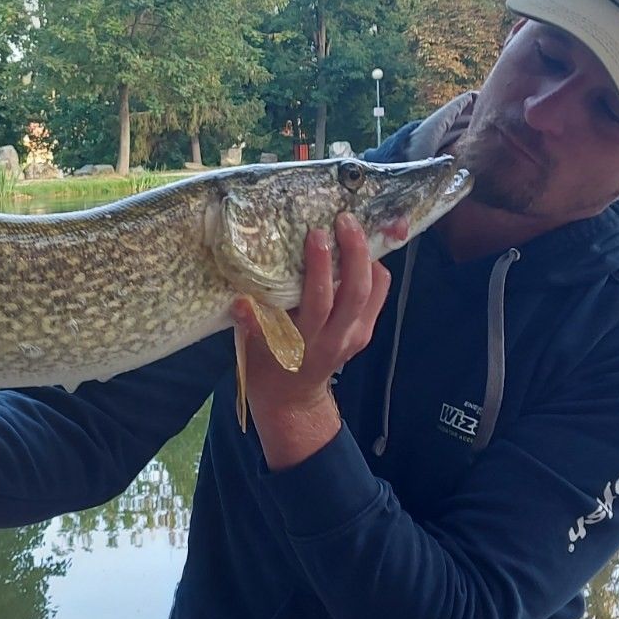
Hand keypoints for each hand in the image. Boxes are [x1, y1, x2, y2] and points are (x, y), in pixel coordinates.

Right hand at [232, 212, 390, 470]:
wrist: (292, 399)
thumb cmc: (267, 368)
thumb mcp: (252, 350)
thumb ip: (251, 325)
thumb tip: (240, 300)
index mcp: (307, 342)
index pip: (320, 300)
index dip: (321, 267)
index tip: (315, 235)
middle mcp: (337, 339)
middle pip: (356, 291)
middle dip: (354, 252)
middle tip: (344, 220)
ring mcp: (356, 336)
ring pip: (373, 292)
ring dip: (367, 256)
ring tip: (354, 226)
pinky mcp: (365, 332)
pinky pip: (378, 295)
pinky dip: (373, 269)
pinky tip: (359, 249)